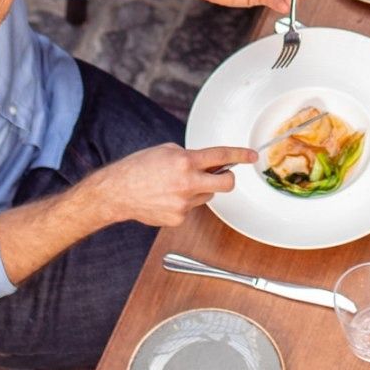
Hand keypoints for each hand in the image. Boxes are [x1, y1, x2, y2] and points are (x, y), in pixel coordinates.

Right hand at [87, 144, 254, 228]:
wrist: (117, 192)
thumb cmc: (138, 168)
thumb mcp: (167, 151)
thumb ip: (190, 156)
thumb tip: (209, 162)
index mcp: (186, 161)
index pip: (222, 156)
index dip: (240, 155)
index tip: (252, 156)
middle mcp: (188, 182)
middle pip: (226, 183)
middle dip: (227, 178)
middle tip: (221, 174)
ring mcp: (184, 203)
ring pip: (207, 196)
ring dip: (199, 190)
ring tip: (176, 186)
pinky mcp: (178, 218)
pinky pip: (191, 208)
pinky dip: (184, 203)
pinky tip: (166, 198)